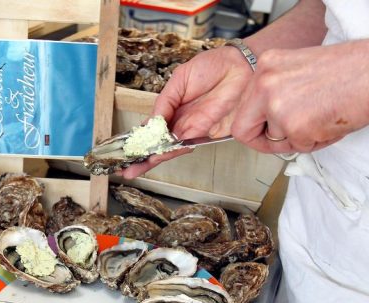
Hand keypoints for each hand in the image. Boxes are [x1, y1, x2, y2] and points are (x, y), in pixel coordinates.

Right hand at [121, 46, 254, 178]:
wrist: (242, 66)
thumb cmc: (213, 66)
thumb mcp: (181, 78)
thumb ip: (166, 100)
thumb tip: (152, 122)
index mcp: (172, 107)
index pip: (153, 127)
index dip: (140, 139)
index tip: (126, 149)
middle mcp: (181, 121)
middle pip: (160, 143)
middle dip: (144, 156)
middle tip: (127, 169)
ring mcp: (194, 128)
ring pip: (170, 147)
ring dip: (154, 158)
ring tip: (137, 167)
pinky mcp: (209, 133)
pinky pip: (187, 144)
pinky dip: (172, 151)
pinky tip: (157, 156)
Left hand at [213, 40, 368, 153]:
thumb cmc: (350, 71)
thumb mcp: (299, 71)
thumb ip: (277, 92)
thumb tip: (266, 120)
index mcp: (266, 66)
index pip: (242, 107)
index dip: (254, 125)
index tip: (264, 133)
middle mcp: (265, 84)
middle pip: (243, 129)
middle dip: (264, 141)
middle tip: (286, 140)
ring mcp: (277, 106)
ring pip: (276, 140)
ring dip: (299, 138)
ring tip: (323, 118)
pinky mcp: (295, 127)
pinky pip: (299, 147)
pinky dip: (316, 142)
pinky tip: (330, 122)